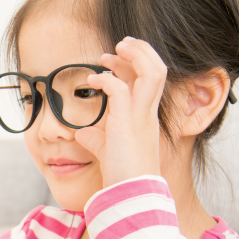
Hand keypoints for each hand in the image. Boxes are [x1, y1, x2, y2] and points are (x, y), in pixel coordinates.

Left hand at [73, 37, 167, 187]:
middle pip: (157, 70)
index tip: (112, 59)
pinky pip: (121, 89)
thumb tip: (81, 134)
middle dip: (140, 51)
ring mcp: (141, 117)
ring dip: (134, 56)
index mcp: (146, 119)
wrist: (131, 195)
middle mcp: (148, 114)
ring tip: (113, 50)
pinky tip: (92, 81)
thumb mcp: (108, 152)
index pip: (148, 81)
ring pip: (152, 72)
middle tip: (120, 43)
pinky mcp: (128, 122)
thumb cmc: (122, 177)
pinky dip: (106, 79)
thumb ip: (97, 140)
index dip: (134, 64)